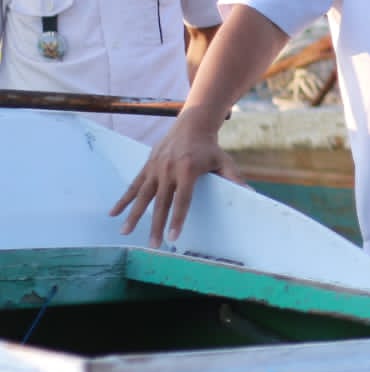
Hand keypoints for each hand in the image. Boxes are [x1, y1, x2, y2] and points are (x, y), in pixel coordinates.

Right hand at [109, 114, 245, 246]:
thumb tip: (253, 195)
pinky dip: (123, 199)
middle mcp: (168, 170)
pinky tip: (114, 213)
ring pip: (142, 196)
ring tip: (126, 233)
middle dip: (157, 226)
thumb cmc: (210, 147)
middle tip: (154, 246)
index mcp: (188, 170)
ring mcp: (155, 168)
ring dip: (133, 215)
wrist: (191, 125)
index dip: (178, 219)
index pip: (182, 200)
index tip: (174, 237)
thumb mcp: (224, 161)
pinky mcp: (147, 166)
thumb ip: (234, 179)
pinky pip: (133, 185)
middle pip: (161, 203)